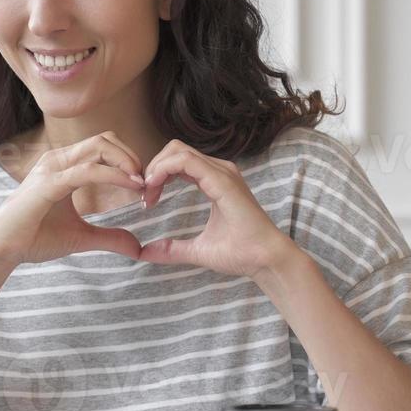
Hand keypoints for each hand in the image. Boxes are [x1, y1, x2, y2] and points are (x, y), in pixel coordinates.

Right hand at [0, 131, 146, 267]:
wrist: (1, 249)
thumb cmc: (33, 238)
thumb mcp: (81, 237)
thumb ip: (109, 237)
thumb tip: (137, 247)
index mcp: (63, 166)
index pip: (102, 146)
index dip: (127, 160)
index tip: (143, 185)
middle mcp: (58, 159)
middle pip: (105, 139)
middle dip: (131, 156)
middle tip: (146, 181)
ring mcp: (52, 168)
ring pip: (99, 146)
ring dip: (127, 161)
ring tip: (141, 183)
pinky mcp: (50, 183)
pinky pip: (89, 170)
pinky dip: (115, 175)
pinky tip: (131, 186)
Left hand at [136, 138, 296, 277]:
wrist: (265, 261)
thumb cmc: (240, 253)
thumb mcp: (198, 250)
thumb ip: (172, 249)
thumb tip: (144, 253)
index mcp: (215, 180)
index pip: (179, 161)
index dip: (157, 174)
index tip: (146, 199)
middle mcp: (220, 171)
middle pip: (175, 150)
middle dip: (154, 168)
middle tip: (145, 196)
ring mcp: (223, 173)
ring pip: (178, 151)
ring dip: (156, 168)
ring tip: (148, 193)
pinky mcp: (222, 180)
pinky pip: (186, 161)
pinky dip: (164, 169)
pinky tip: (154, 187)